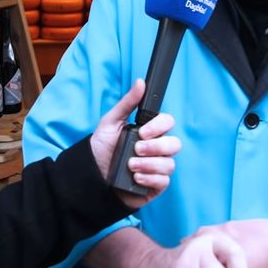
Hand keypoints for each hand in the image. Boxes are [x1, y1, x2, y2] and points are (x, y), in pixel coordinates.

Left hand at [90, 79, 180, 207]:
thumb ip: (127, 103)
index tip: (142, 131)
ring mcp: (158, 167)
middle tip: (136, 149)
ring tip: (131, 166)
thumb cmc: (102, 148)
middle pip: (175, 143)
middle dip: (156, 147)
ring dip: (149, 164)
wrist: (92, 176)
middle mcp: (157, 149)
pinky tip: (135, 178)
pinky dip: (149, 178)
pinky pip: (163, 181)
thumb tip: (140, 82)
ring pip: (169, 164)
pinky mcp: (155, 185)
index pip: (168, 123)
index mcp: (150, 132)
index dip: (158, 127)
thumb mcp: (111, 122)